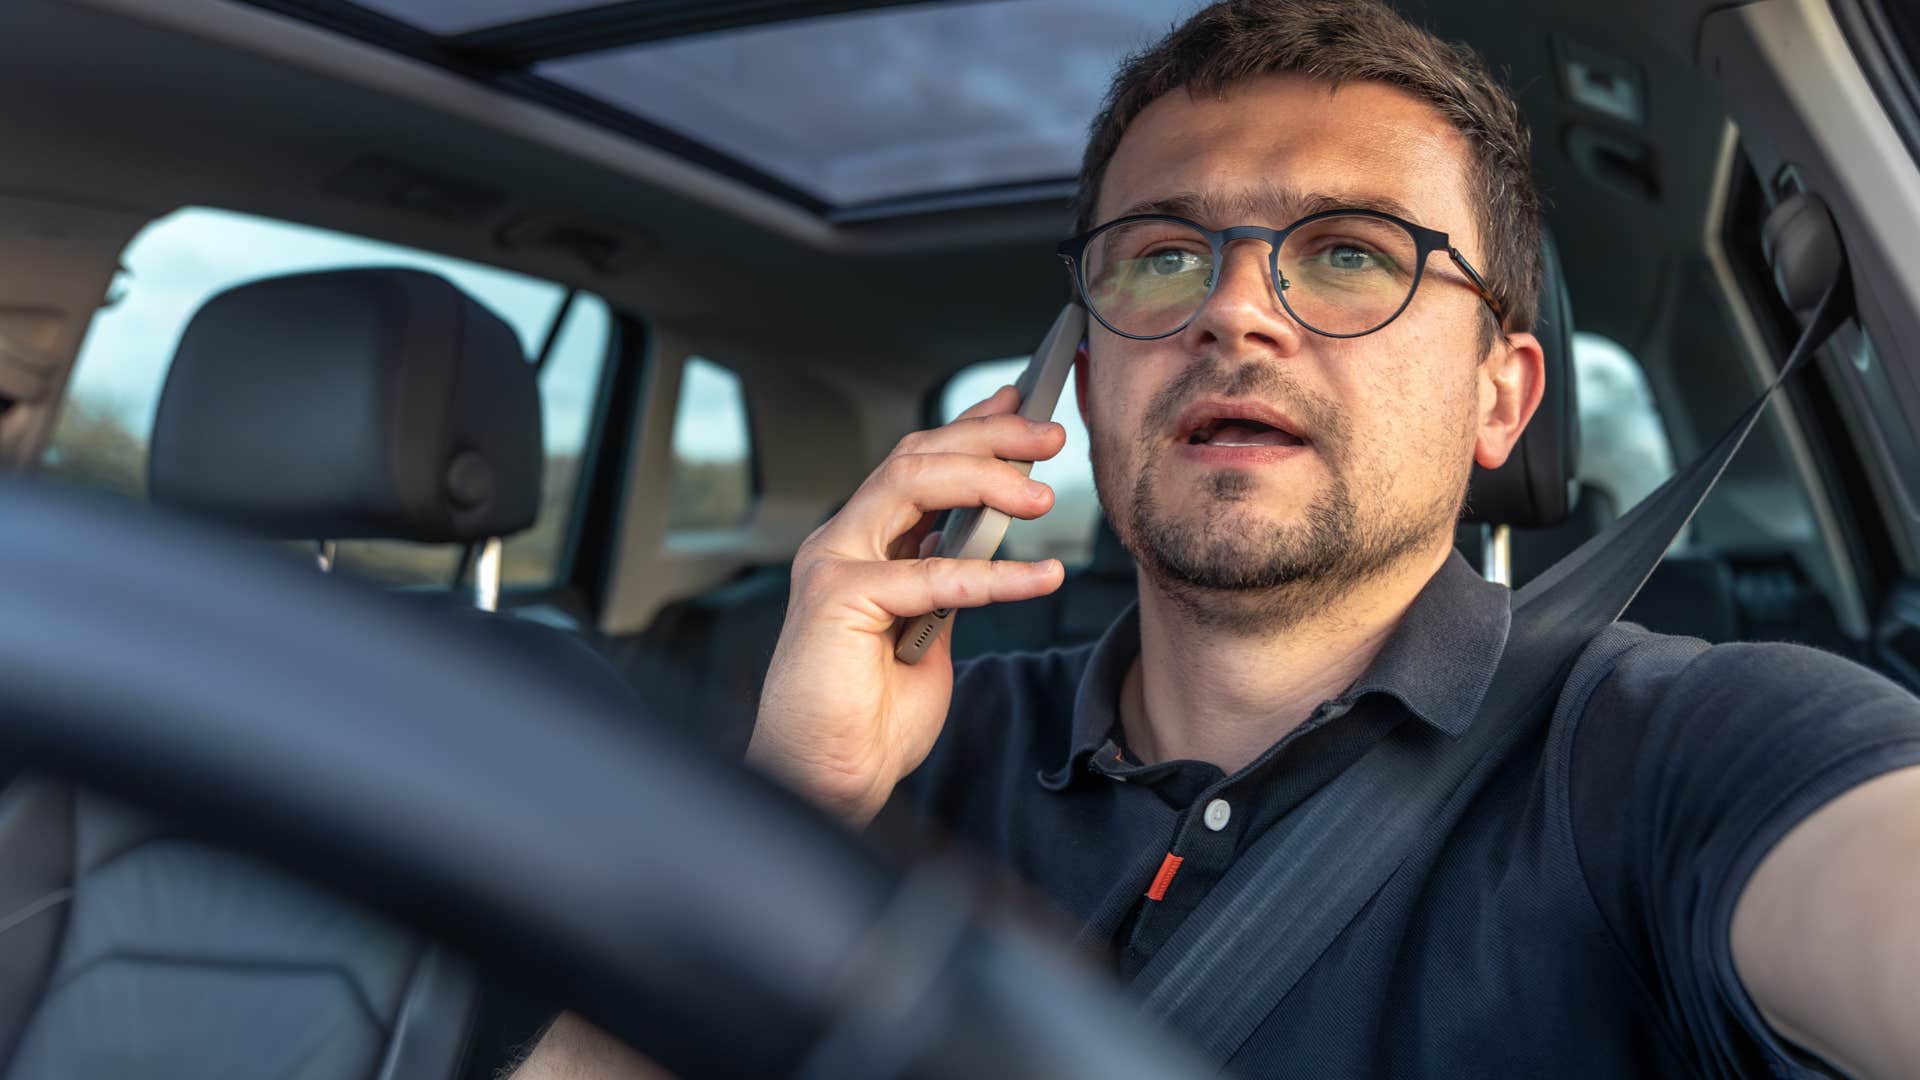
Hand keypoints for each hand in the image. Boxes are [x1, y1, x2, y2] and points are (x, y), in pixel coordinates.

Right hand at [747, 385, 1066, 825]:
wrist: (825, 781)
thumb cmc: (868, 718)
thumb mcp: (927, 633)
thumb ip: (945, 583)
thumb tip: (983, 540)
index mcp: (863, 546)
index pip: (918, 464)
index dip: (970, 428)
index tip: (1021, 407)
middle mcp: (843, 543)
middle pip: (916, 457)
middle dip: (987, 436)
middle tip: (1049, 436)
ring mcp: (834, 565)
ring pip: (910, 483)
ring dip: (985, 479)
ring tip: (1043, 496)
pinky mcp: (838, 601)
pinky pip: (929, 574)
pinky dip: (992, 574)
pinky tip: (1040, 577)